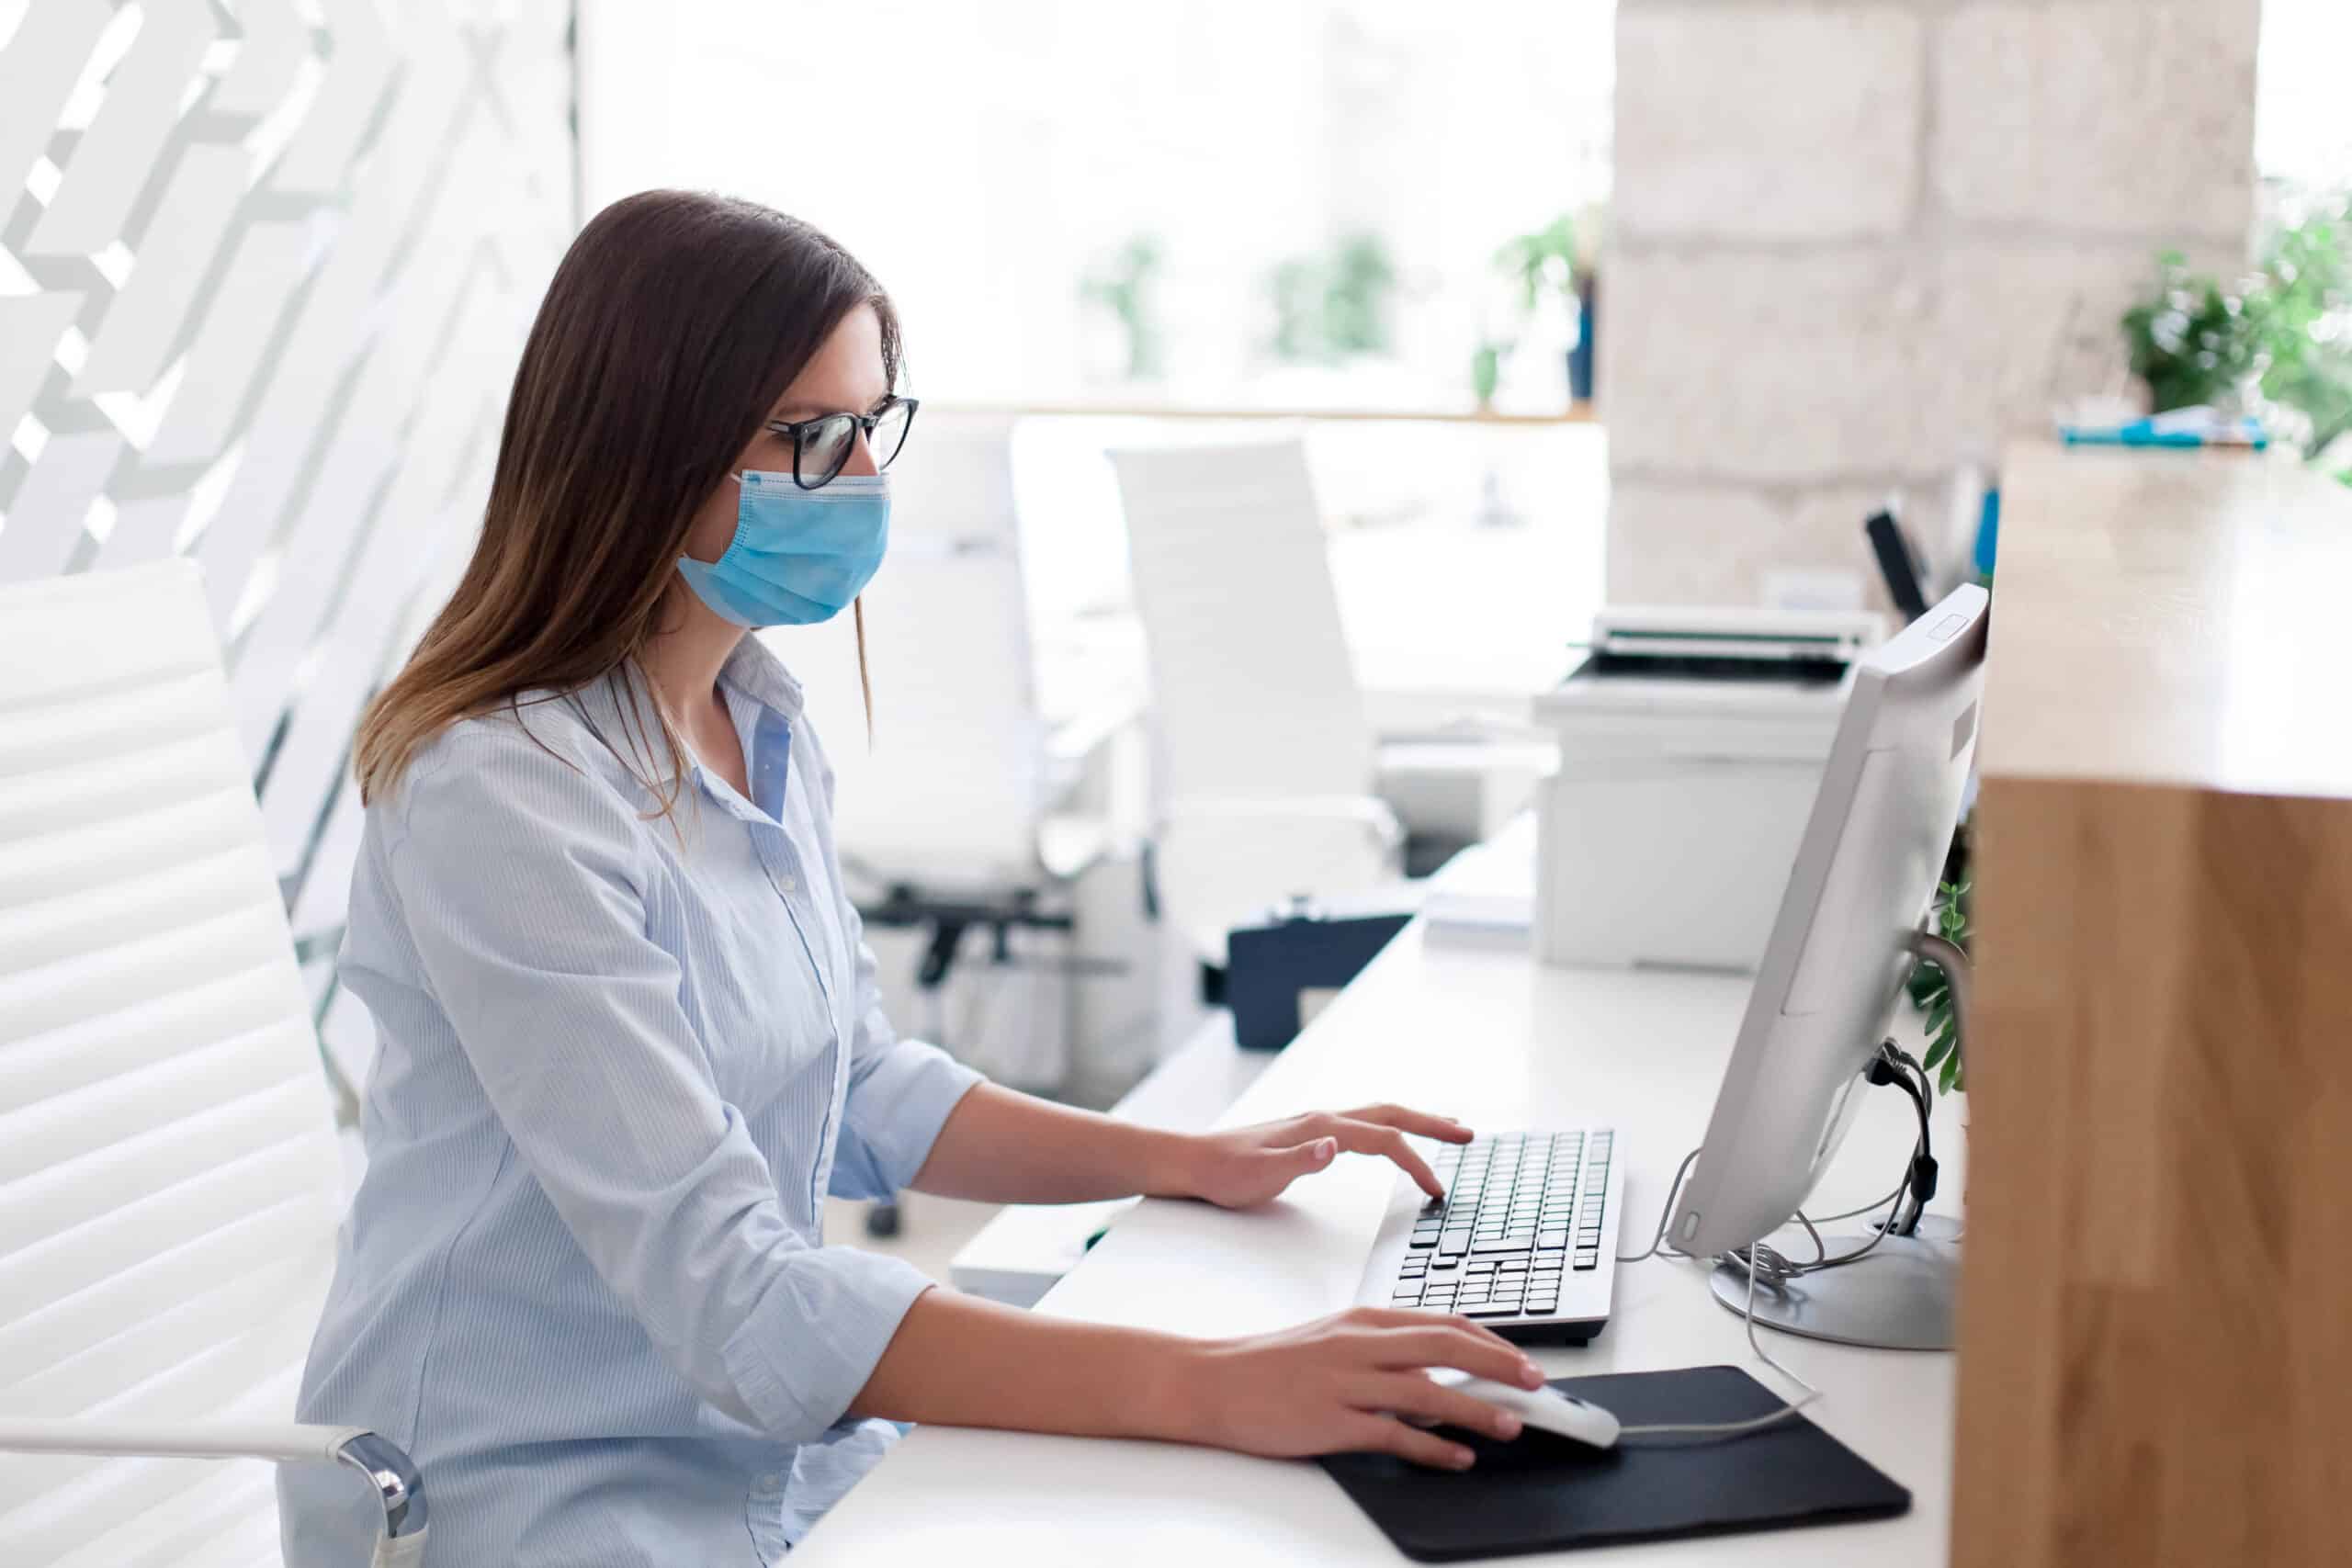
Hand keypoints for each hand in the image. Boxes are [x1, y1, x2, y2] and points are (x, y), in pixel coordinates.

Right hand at [1164, 1307, 1544, 1468]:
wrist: (1215, 1381)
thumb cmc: (1273, 1363)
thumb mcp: (1334, 1341)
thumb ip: (1385, 1351)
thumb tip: (1435, 1374)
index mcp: (1364, 1320)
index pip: (1443, 1322)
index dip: (1492, 1341)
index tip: (1523, 1359)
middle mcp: (1361, 1344)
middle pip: (1446, 1346)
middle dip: (1500, 1365)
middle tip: (1537, 1384)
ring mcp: (1346, 1382)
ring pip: (1428, 1390)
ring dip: (1477, 1409)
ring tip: (1512, 1425)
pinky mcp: (1332, 1421)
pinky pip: (1395, 1434)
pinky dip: (1435, 1447)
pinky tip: (1460, 1458)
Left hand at [1171, 1104, 1471, 1209]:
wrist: (1194, 1162)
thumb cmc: (1225, 1173)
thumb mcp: (1259, 1174)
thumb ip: (1299, 1160)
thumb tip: (1335, 1147)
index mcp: (1320, 1127)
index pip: (1384, 1140)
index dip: (1416, 1163)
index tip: (1438, 1191)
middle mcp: (1324, 1118)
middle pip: (1392, 1113)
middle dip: (1432, 1123)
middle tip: (1468, 1135)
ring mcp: (1318, 1124)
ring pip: (1379, 1115)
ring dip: (1416, 1121)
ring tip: (1446, 1129)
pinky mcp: (1311, 1134)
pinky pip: (1364, 1125)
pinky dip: (1390, 1128)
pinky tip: (1393, 1140)